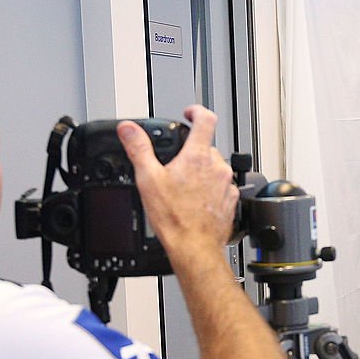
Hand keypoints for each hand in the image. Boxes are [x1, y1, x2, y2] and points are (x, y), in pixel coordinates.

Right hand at [117, 106, 237, 260]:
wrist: (194, 247)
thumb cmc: (175, 218)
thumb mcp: (148, 179)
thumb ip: (139, 149)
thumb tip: (128, 129)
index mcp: (198, 156)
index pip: (205, 119)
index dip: (196, 111)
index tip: (189, 113)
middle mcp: (218, 167)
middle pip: (207, 147)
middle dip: (192, 153)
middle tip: (176, 167)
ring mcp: (227, 184)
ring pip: (215, 169)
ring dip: (201, 173)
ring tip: (184, 190)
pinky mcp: (231, 201)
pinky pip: (221, 188)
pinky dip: (209, 191)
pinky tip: (195, 203)